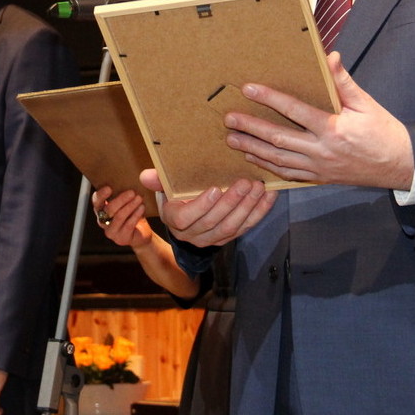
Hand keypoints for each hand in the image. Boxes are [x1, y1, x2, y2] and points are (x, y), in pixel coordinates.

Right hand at [90, 186, 153, 247]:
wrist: (141, 234)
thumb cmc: (132, 214)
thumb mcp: (126, 202)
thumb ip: (122, 193)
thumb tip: (130, 179)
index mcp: (101, 210)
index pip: (96, 201)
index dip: (101, 195)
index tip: (109, 188)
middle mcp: (102, 221)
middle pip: (109, 209)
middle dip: (121, 199)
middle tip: (132, 192)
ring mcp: (111, 231)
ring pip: (119, 216)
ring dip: (130, 206)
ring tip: (139, 198)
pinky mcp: (121, 238)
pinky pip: (128, 225)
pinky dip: (136, 215)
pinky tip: (142, 208)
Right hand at [141, 169, 274, 247]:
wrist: (187, 219)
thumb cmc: (177, 196)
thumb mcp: (165, 188)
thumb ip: (158, 181)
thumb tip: (145, 175)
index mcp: (176, 220)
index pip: (186, 217)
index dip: (202, 205)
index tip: (215, 188)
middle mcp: (193, 235)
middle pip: (214, 222)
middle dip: (232, 202)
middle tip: (246, 182)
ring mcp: (213, 239)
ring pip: (232, 227)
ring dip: (248, 207)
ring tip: (258, 187)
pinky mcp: (230, 237)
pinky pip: (246, 227)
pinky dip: (259, 212)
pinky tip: (269, 196)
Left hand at [224, 52, 414, 188]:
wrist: (400, 165)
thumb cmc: (383, 131)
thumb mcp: (366, 103)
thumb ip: (343, 82)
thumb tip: (330, 57)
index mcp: (333, 129)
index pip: (295, 111)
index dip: (270, 99)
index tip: (250, 89)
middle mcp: (322, 151)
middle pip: (278, 138)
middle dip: (251, 127)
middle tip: (229, 118)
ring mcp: (319, 168)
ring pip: (278, 159)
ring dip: (252, 148)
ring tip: (231, 139)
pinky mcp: (319, 178)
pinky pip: (288, 174)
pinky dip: (268, 166)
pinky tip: (253, 158)